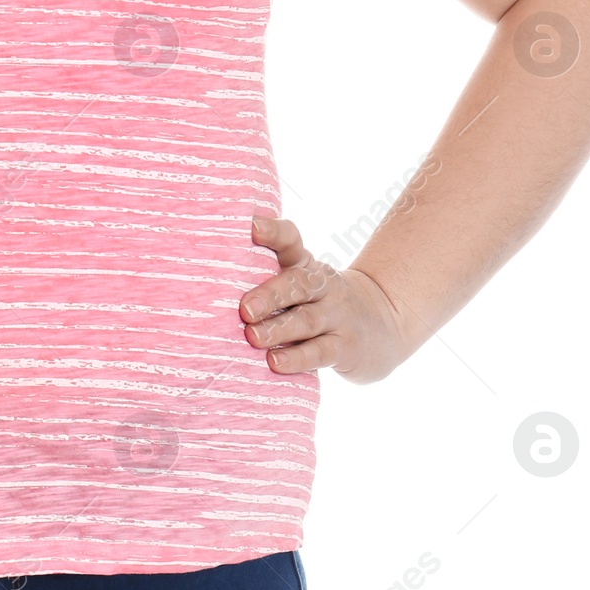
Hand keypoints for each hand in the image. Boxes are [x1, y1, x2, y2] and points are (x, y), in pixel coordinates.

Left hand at [239, 215, 409, 384]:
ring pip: (306, 320)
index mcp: (304, 266)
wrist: (384, 326)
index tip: (252, 227)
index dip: (273, 233)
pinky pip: (320, 352)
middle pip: (298, 283)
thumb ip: (262, 280)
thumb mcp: (299, 285)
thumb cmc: (319, 305)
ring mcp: (337, 316)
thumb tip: (205, 283)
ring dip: (278, 329)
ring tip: (253, 337)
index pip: (290, 241)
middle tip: (245, 308)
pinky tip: (275, 362)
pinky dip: (297, 357)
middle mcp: (321, 287)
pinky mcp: (346, 347)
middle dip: (270, 294)